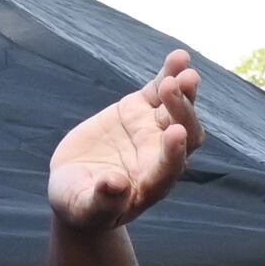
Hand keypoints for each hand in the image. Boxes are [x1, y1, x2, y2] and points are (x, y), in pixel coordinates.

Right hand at [49, 52, 203, 233]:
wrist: (79, 187)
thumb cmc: (82, 206)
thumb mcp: (84, 208)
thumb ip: (102, 201)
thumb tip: (115, 185)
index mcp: (151, 184)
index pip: (169, 168)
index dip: (174, 152)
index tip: (174, 133)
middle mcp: (160, 156)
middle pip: (185, 135)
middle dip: (182, 113)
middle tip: (175, 88)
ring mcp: (153, 131)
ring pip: (178, 110)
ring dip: (184, 92)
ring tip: (186, 72)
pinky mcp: (141, 110)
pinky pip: (160, 90)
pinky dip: (169, 74)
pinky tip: (179, 57)